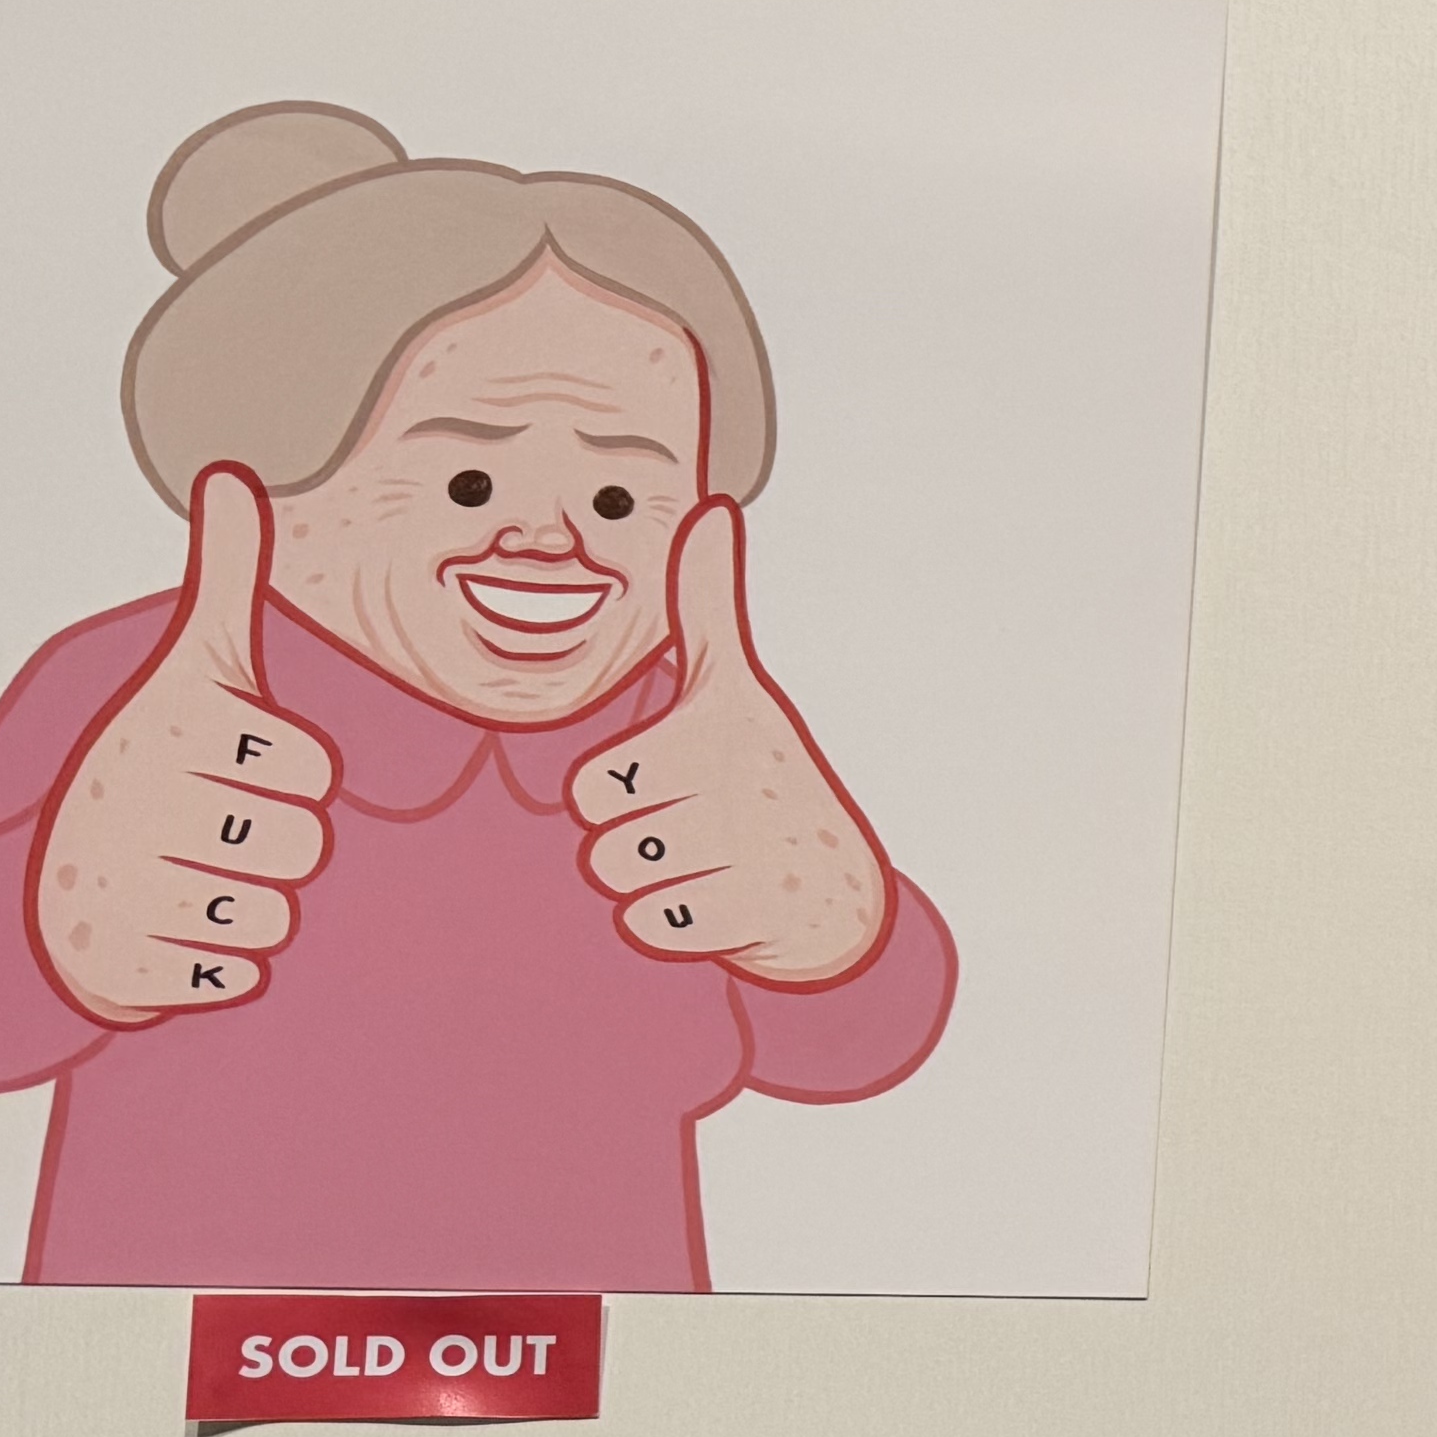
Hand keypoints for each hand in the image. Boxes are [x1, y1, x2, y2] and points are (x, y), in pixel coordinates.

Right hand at [29, 466, 333, 1028]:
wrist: (55, 882)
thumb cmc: (150, 768)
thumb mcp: (188, 668)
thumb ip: (225, 581)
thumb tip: (231, 476)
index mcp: (175, 734)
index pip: (311, 768)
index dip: (286, 774)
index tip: (230, 769)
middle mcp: (145, 807)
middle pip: (304, 844)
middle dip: (271, 844)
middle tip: (210, 831)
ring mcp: (128, 891)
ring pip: (276, 914)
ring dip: (248, 906)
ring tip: (190, 879)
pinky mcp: (125, 971)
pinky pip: (235, 977)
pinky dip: (215, 967)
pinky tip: (172, 934)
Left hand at [567, 503, 891, 988]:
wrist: (843, 889)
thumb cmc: (769, 780)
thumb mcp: (737, 689)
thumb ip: (706, 605)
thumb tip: (711, 509)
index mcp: (715, 733)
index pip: (592, 786)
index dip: (616, 795)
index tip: (671, 787)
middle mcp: (736, 788)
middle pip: (601, 842)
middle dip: (634, 847)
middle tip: (694, 835)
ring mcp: (751, 852)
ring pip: (624, 884)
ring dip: (653, 887)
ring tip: (705, 869)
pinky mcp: (759, 914)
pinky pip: (655, 926)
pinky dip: (675, 927)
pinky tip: (718, 905)